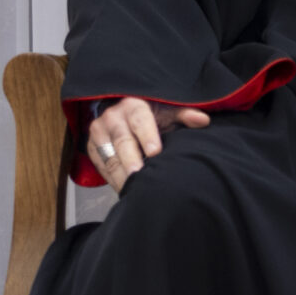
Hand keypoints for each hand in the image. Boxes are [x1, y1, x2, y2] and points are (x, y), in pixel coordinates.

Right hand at [86, 97, 209, 191]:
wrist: (122, 114)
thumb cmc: (151, 115)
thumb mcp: (167, 110)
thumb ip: (184, 114)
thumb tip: (203, 120)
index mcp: (133, 106)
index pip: (139, 119)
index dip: (147, 135)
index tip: (156, 152)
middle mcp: (112, 117)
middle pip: (122, 140)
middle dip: (131, 159)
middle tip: (140, 175)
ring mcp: (99, 133)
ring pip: (109, 156)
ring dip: (121, 174)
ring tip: (133, 187)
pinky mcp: (92, 149)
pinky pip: (102, 167)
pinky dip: (113, 179)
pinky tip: (125, 189)